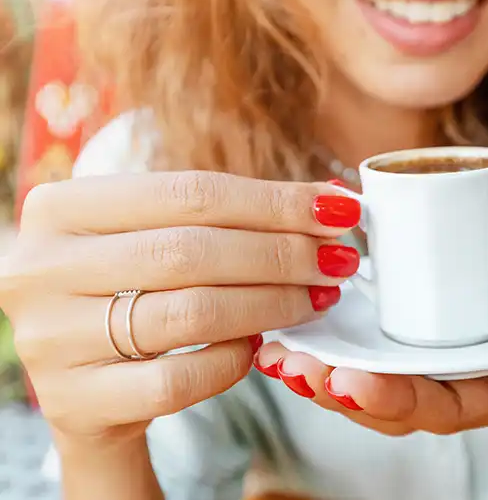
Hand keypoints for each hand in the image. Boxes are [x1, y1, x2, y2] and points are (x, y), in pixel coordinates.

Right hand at [0, 171, 360, 443]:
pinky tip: (259, 348)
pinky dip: (233, 360)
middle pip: (192, 249)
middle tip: (338, 260)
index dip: (275, 201)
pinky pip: (180, 380)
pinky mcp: (79, 401)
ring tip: (317, 299)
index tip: (339, 209)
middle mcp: (42, 268)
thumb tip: (330, 197)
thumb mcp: (156, 241)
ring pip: (192, 312)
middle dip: (282, 253)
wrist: (87, 388)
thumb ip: (226, 216)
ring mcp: (53, 339)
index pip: (189, 192)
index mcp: (61, 209)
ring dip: (273, 303)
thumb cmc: (132, 294)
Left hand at [255, 229, 487, 435]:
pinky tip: (296, 293)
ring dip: (319, 352)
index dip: (387, 400)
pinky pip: (374, 313)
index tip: (347, 382)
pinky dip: (334, 309)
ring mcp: (434, 336)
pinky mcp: (424, 297)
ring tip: (274, 341)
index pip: (429, 408)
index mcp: (487, 392)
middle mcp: (451, 371)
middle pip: (382, 390)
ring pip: (368, 356)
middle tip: (289, 363)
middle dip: (331, 382)